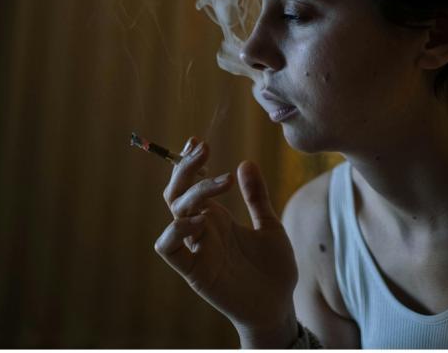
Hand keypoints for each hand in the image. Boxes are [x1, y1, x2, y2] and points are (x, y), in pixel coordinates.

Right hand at [155, 139, 298, 340]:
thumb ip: (256, 196)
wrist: (278, 306)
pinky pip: (169, 249)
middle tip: (203, 148)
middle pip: (178, 192)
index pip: (191, 184)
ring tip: (219, 182)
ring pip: (174, 214)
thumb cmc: (273, 269)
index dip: (188, 162)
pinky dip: (175, 231)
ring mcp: (197, 249)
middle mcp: (202, 230)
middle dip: (185, 168)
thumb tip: (246, 163)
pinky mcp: (194, 271)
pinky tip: (200, 220)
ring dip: (190, 193)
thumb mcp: (269, 225)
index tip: (197, 141)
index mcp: (217, 218)